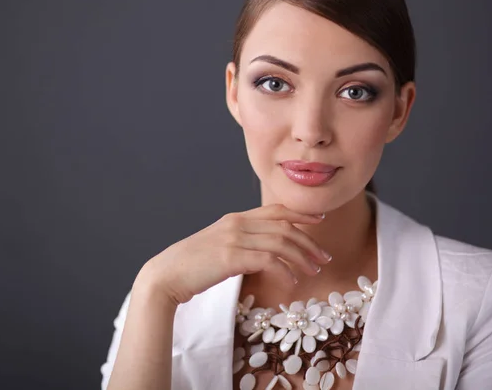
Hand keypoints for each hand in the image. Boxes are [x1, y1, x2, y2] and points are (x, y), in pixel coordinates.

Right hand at [135, 203, 331, 305]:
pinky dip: (285, 270)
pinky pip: (268, 260)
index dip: (301, 214)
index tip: (319, 221)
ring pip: (280, 242)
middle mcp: (237, 223)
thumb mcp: (219, 245)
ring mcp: (233, 238)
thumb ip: (241, 241)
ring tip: (314, 271)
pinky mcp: (230, 256)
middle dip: (309, 241)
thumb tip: (264, 252)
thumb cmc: (192, 265)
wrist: (166, 275)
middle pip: (284, 226)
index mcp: (235, 218)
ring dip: (302, 257)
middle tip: (324, 258)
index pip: (275, 210)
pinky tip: (292, 281)